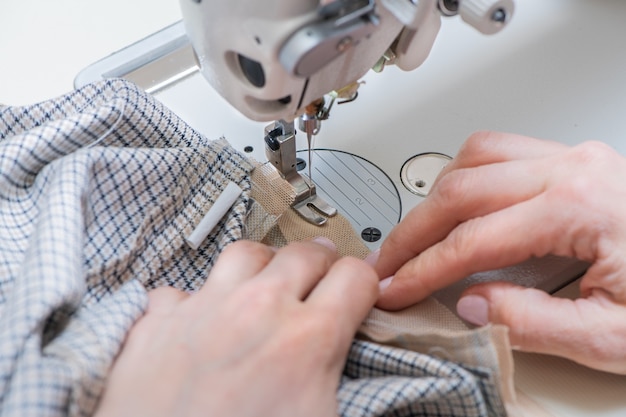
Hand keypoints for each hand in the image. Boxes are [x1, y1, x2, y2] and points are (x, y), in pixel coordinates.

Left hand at [95, 238, 377, 416]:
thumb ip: (336, 381)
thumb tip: (340, 369)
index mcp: (307, 341)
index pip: (354, 278)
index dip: (365, 282)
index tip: (359, 290)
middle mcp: (257, 311)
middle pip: (304, 253)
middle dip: (321, 264)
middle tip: (319, 278)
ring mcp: (204, 310)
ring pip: (245, 253)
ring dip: (262, 265)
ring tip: (264, 283)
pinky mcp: (157, 323)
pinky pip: (180, 289)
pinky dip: (195, 300)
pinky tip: (199, 321)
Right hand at [374, 131, 625, 372]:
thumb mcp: (614, 338)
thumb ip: (531, 323)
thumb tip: (469, 305)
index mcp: (580, 207)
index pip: (473, 239)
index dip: (423, 269)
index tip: (395, 289)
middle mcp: (573, 168)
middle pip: (461, 189)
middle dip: (414, 231)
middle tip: (389, 263)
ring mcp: (574, 157)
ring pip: (475, 157)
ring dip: (436, 197)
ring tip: (415, 234)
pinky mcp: (575, 160)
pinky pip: (500, 150)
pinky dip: (465, 176)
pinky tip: (457, 203)